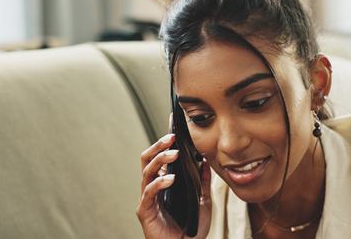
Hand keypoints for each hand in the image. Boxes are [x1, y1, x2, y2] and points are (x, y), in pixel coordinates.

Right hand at [137, 118, 212, 238]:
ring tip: (174, 154)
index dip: (165, 139)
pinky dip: (159, 183)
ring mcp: (147, 200)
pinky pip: (149, 193)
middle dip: (159, 145)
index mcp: (164, 183)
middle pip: (148, 159)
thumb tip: (206, 160)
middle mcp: (153, 188)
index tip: (172, 121)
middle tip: (172, 137)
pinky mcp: (145, 212)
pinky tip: (171, 179)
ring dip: (160, 159)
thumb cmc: (191, 229)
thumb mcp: (202, 200)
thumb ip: (202, 181)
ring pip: (147, 172)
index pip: (162, 156)